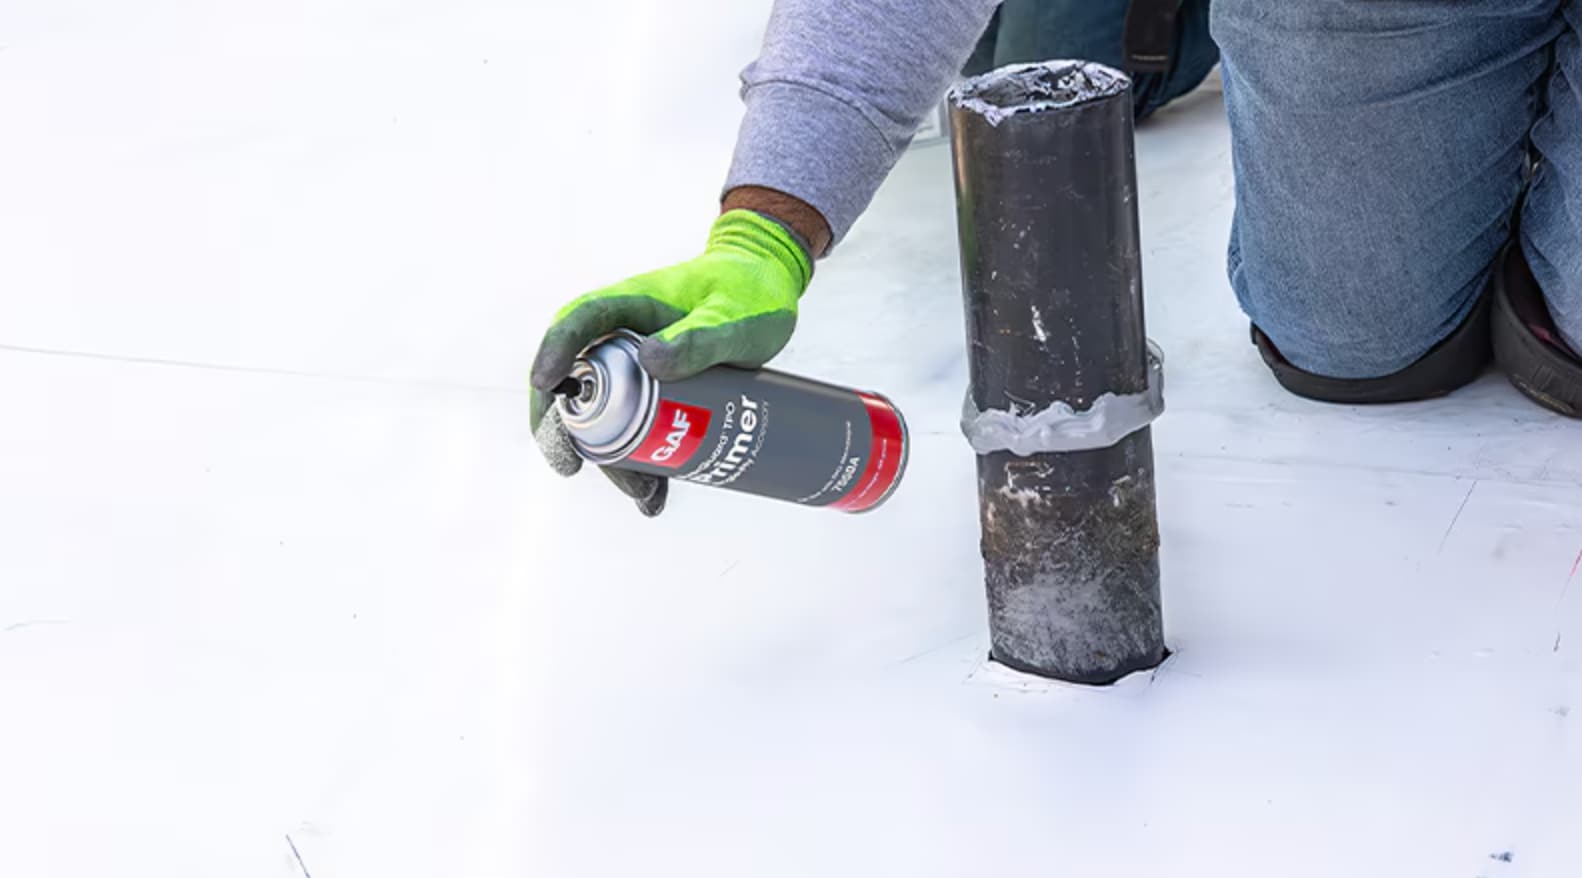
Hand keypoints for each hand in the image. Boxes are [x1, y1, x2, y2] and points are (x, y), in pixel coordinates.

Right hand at [528, 209, 812, 515]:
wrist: (769, 289)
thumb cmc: (748, 291)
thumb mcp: (732, 318)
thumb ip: (699, 338)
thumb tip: (649, 361)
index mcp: (628, 306)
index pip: (575, 324)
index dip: (553, 353)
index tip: (545, 386)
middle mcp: (621, 338)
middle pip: (579, 384)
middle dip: (570, 430)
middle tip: (573, 466)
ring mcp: (637, 368)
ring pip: (606, 416)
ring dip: (613, 458)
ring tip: (643, 494)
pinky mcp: (658, 393)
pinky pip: (637, 428)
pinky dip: (642, 461)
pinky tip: (656, 494)